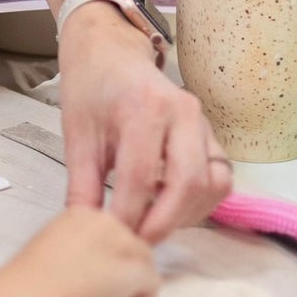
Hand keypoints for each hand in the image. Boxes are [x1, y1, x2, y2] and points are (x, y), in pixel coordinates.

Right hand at [15, 204, 159, 296]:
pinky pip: (151, 282)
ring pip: (142, 263)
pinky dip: (145, 296)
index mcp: (81, 214)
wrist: (38, 291)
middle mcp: (107, 222)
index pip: (108, 232)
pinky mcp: (137, 267)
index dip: (108, 255)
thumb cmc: (35, 278)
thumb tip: (83, 266)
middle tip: (112, 292)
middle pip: (129, 245)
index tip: (101, 272)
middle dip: (123, 270)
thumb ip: (73, 248)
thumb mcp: (50, 248)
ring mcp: (124, 243)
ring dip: (134, 284)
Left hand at [58, 7, 230, 242]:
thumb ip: (82, 185)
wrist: (111, 53)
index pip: (142, 176)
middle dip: (163, 222)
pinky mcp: (212, 136)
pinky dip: (200, 203)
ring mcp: (203, 123)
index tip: (112, 240)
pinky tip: (169, 208)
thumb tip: (85, 231)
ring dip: (185, 215)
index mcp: (144, 107)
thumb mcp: (77, 135)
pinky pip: (220, 178)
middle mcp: (183, 112)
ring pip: (212, 184)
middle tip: (136, 243)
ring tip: (151, 224)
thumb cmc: (91, 89)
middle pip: (188, 183)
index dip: (128, 216)